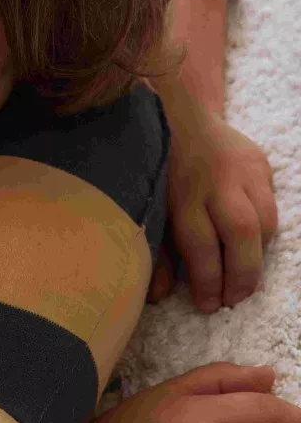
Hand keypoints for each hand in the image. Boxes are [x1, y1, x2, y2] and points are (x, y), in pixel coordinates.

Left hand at [147, 114, 278, 312]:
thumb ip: (158, 251)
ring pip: (264, 221)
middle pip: (240, 233)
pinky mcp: (261, 164)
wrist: (180, 116)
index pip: (201, 245)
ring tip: (245, 279)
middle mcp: (216, 181)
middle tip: (235, 299)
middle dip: (242, 274)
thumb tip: (159, 295)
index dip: (208, 281)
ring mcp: (243, 170)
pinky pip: (271, 206)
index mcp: (181, 194)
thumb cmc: (161, 172)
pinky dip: (264, 232)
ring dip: (258, 256)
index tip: (209, 305)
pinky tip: (251, 247)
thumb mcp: (150, 210)